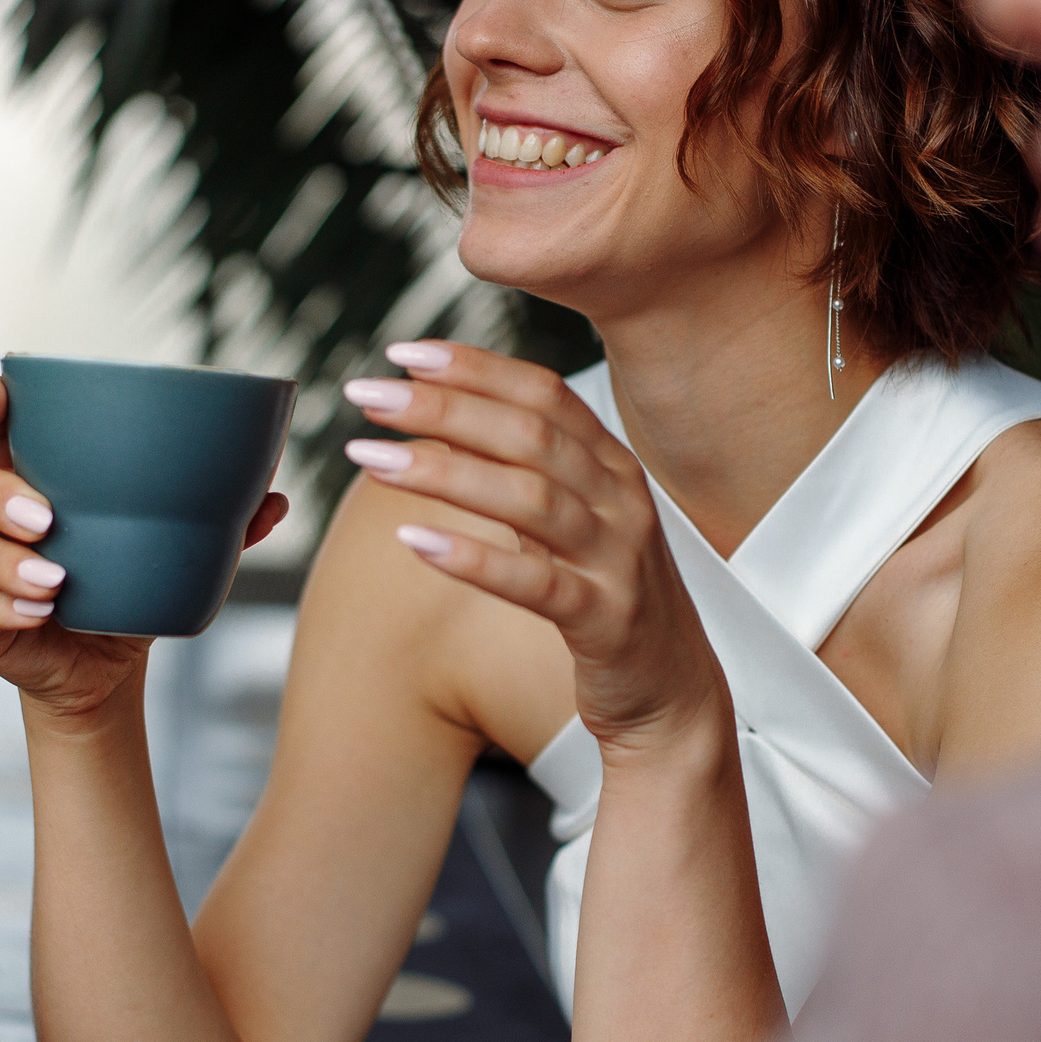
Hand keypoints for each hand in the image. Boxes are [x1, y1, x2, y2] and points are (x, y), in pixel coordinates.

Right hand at [0, 374, 289, 719]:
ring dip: (6, 561)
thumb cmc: (129, 582)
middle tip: (46, 515)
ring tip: (56, 578)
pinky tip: (39, 611)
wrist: (107, 662)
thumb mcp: (174, 549)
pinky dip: (4, 606)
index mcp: (31, 474)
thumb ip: (220, 523)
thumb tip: (275, 499)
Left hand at [342, 342, 727, 756]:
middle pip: (530, 435)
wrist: (672, 689)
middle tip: (368, 394)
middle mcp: (621, 501)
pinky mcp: (606, 620)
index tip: (402, 352)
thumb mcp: (572, 521)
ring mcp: (619, 560)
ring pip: (531, 499)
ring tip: (373, 458)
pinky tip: (416, 541)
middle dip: (445, 407)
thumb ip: (523, 471)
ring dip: (445, 472)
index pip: (543, 394)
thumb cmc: (606, 597)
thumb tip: (441, 417)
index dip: (474, 368)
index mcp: (611, 465)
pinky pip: (536, 584)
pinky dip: (473, 558)